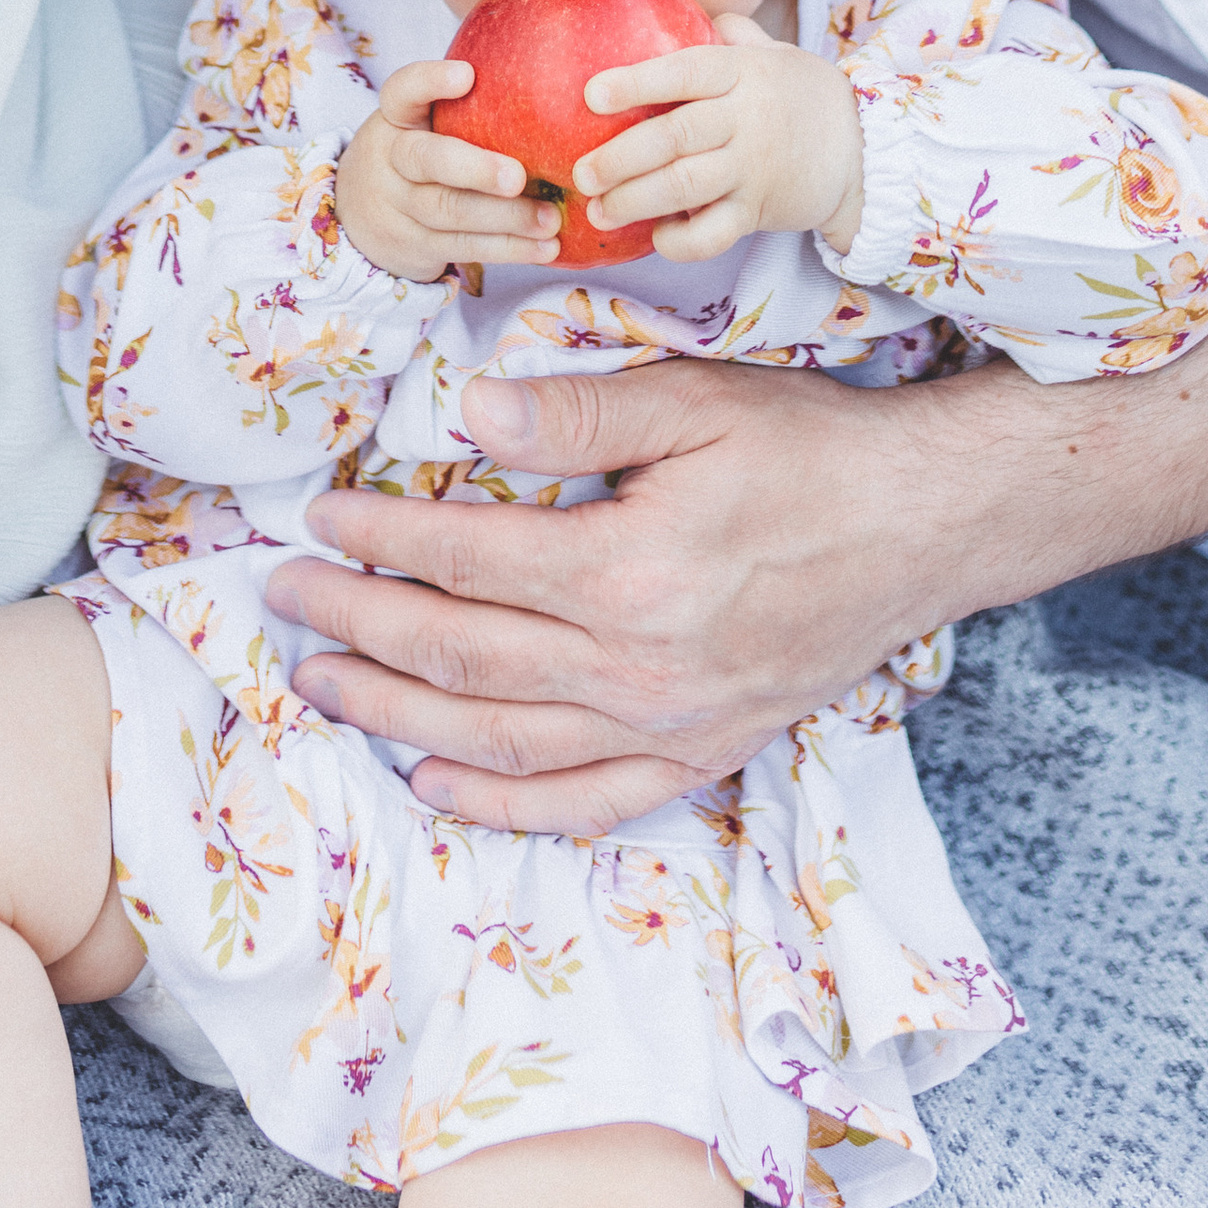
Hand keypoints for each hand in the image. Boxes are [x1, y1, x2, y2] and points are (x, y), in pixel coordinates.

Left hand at [267, 353, 1043, 832]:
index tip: (318, 518)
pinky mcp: (701, 756)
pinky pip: (582, 802)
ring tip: (323, 685)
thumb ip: (573, 416)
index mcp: (630, 573)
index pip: (465, 561)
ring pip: (501, 741)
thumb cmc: (809, 450)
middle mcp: (641, 670)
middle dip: (358, 631)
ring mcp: (671, 727)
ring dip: (397, 717)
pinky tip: (434, 780)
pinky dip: (499, 804)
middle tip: (284, 602)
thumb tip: (465, 416)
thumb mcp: (692, 403)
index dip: (378, 541)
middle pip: (462, 658)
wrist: (923, 527)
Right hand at [336, 57, 561, 281]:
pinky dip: (508, 249)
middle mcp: (389, 158)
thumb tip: (551, 92)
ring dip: (506, 218)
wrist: (359, 212)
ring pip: (449, 211)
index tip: (467, 75)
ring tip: (550, 220)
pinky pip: (462, 247)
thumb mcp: (423, 124)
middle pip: (427, 160)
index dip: (431, 81)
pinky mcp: (413, 244)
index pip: (402, 91)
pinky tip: (544, 248)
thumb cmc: (419, 152)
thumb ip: (466, 110)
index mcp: (396, 118)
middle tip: (517, 177)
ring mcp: (397, 205)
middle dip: (476, 169)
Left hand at [577, 16, 861, 259]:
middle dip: (620, 157)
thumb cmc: (801, 94)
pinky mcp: (760, 211)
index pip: (684, 71)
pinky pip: (714, 234)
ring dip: (636, 201)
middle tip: (581, 173)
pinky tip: (655, 236)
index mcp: (741, 72)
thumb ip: (731, 33)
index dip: (636, 82)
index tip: (592, 94)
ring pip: (686, 187)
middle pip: (675, 136)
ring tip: (598, 210)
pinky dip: (681, 241)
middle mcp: (745, 118)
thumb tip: (684, 4)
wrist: (864, 149)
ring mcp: (753, 167)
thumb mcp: (773, 53)